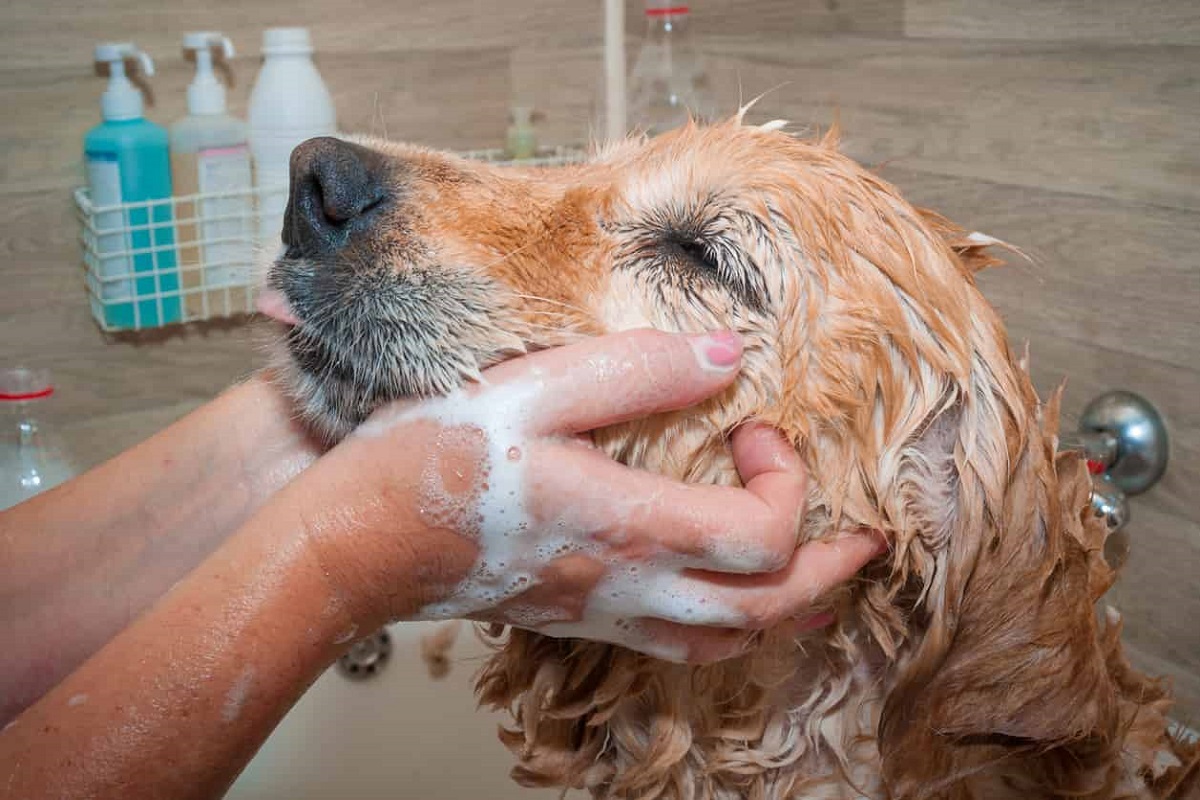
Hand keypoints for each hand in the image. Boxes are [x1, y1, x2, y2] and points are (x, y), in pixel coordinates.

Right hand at [294, 330, 882, 662]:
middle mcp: (629, 582)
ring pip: (729, 643)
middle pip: (767, 609)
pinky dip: (729, 627)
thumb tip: (726, 354)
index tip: (758, 430)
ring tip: (817, 573)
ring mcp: (604, 610)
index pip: (763, 537)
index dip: (790, 483)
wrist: (358, 542)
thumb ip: (635, 370)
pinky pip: (680, 647)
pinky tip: (723, 596)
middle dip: (830, 572)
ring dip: (789, 608)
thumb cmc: (431, 464)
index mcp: (629, 523)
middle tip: (864, 533)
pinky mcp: (579, 616)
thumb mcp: (532, 388)